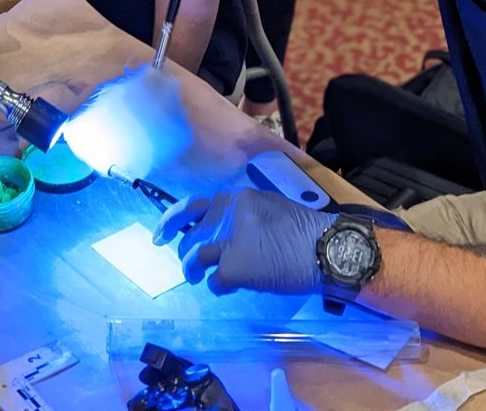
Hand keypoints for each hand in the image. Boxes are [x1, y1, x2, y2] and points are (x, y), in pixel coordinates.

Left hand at [153, 188, 335, 294]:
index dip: (171, 220)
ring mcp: (230, 240)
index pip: (193, 205)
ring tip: (197, 277)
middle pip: (190, 234)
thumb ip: (243, 214)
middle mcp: (228, 214)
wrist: (325, 248)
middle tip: (189, 264)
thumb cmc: (304, 230)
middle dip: (184, 250)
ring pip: (194, 256)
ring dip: (191, 270)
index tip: (160, 234)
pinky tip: (227, 288)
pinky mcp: (235, 266)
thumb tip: (225, 230)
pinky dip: (217, 287)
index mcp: (237, 197)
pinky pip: (214, 281)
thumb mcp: (269, 207)